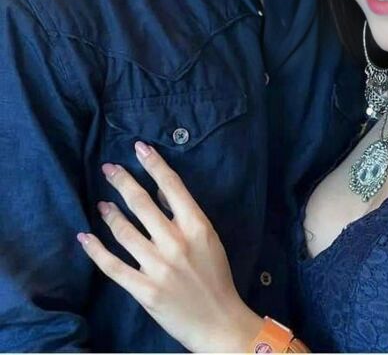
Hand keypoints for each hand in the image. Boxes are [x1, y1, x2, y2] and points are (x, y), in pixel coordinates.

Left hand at [77, 141, 261, 352]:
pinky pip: (113, 266)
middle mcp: (176, 242)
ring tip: (101, 203)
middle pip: (142, 203)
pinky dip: (95, 250)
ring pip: (124, 231)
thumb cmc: (216, 277)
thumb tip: (161, 191)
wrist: (219, 321)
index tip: (139, 148)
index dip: (153, 164)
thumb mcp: (209, 239)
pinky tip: (85, 237)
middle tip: (108, 168)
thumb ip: (185, 215)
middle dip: (122, 181)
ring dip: (109, 213)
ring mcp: (158, 267)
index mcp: (197, 226)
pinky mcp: (144, 290)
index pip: (171, 186)